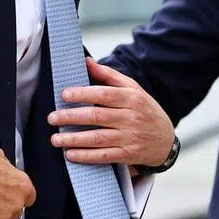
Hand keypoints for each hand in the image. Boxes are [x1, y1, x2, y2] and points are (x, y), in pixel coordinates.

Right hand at [0, 142, 34, 218]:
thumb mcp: (1, 158)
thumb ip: (7, 173)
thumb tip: (3, 175)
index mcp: (23, 187)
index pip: (28, 198)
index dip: (17, 196)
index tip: (9, 194)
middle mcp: (16, 205)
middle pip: (15, 212)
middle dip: (4, 207)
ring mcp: (0, 218)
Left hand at [48, 58, 174, 166]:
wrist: (166, 140)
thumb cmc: (145, 110)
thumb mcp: (133, 89)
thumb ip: (109, 76)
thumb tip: (86, 62)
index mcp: (132, 98)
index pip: (104, 94)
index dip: (82, 94)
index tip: (64, 94)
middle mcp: (131, 117)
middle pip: (97, 116)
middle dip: (71, 117)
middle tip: (52, 118)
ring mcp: (130, 137)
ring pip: (97, 138)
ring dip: (74, 139)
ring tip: (55, 138)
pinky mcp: (128, 155)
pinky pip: (103, 156)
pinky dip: (86, 156)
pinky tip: (70, 154)